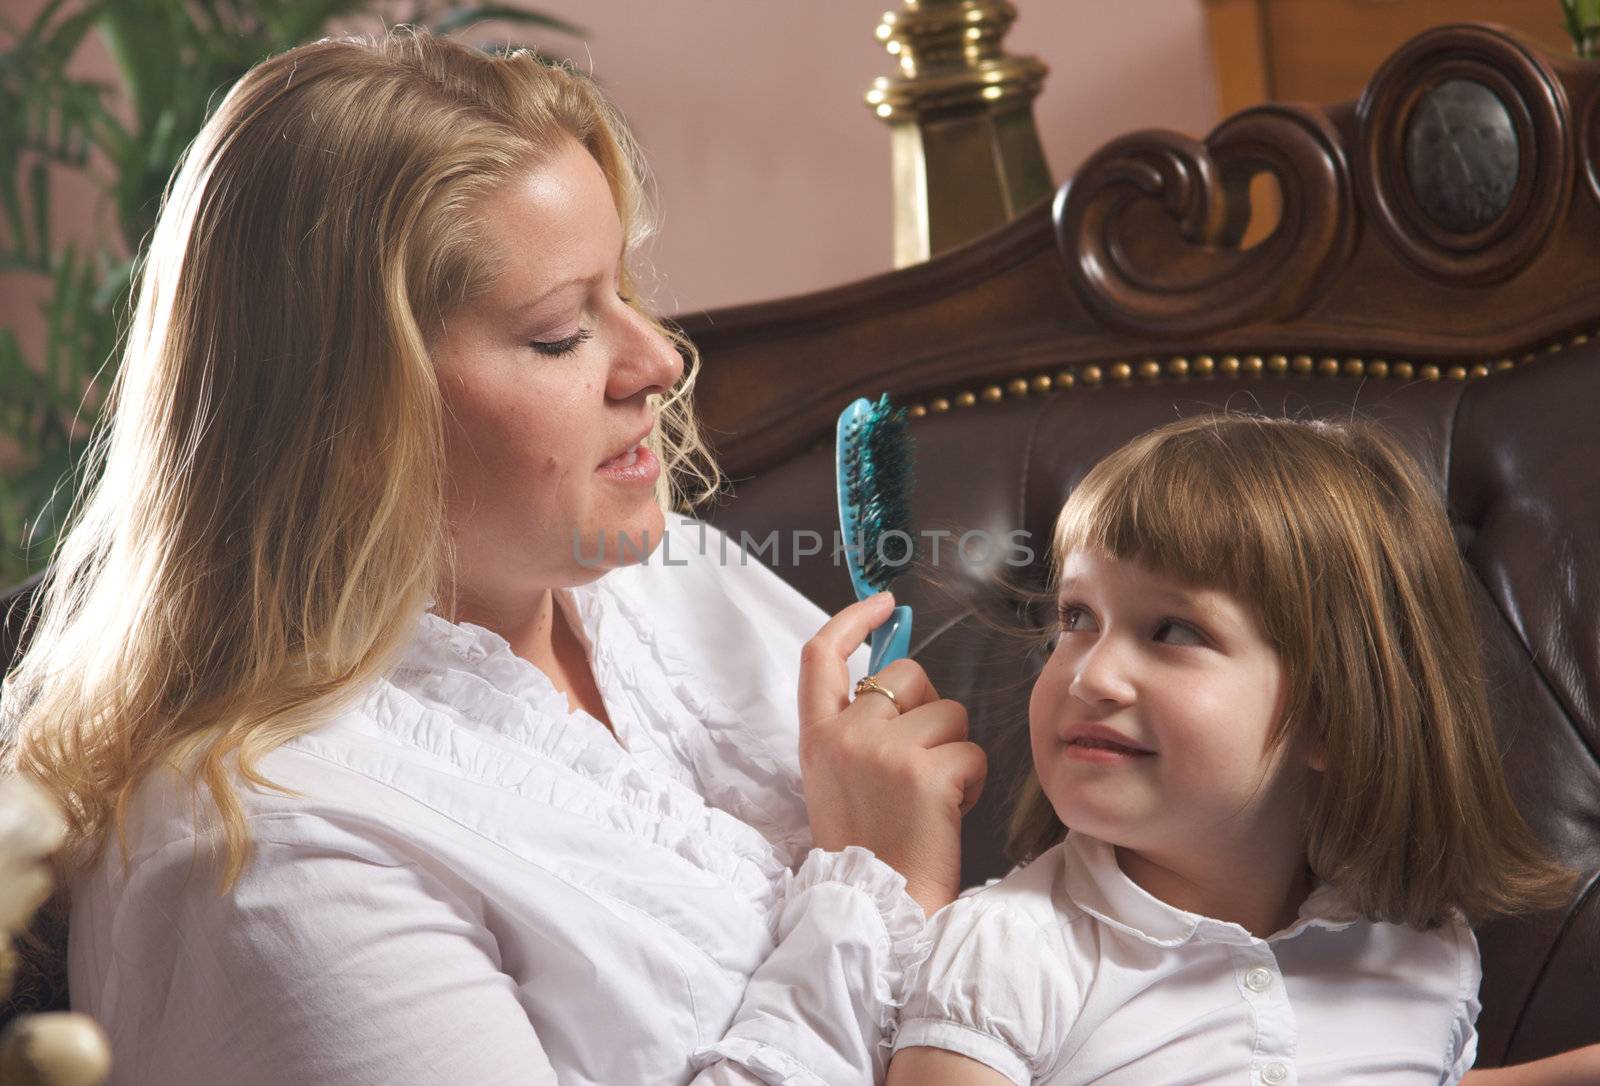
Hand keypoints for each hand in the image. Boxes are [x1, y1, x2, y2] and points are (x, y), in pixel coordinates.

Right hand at [798, 592, 986, 914]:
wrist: (877, 910)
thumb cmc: (868, 848)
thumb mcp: (838, 779)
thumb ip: (858, 727)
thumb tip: (899, 675)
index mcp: (816, 736)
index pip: (819, 654)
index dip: (852, 619)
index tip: (884, 605)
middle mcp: (844, 735)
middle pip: (906, 675)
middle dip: (928, 708)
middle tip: (921, 762)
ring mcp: (883, 750)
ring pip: (949, 712)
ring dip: (953, 750)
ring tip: (932, 798)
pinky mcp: (926, 772)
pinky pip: (971, 750)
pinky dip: (972, 781)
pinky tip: (949, 812)